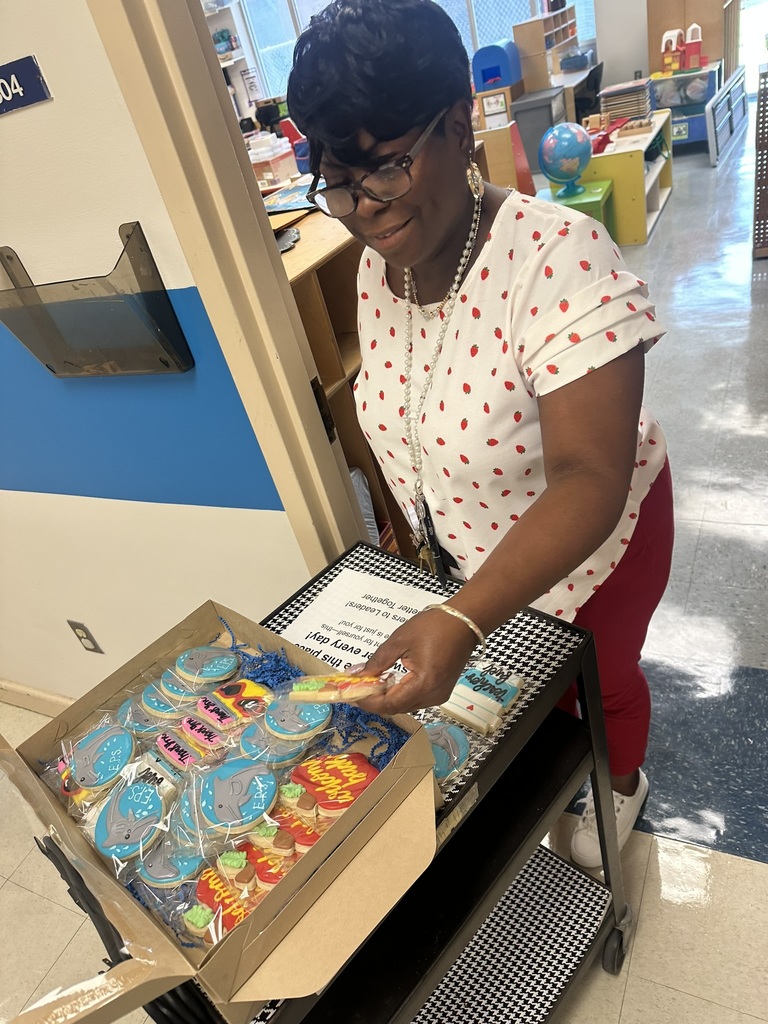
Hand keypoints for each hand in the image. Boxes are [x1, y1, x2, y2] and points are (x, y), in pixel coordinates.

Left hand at [354, 607, 475, 715]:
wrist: (464, 621)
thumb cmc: (434, 626)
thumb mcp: (399, 641)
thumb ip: (377, 661)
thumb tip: (358, 675)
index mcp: (423, 684)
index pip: (389, 704)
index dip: (368, 702)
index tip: (351, 694)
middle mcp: (433, 696)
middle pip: (397, 708)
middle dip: (375, 701)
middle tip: (356, 688)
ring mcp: (439, 695)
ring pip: (406, 705)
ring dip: (387, 698)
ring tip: (370, 683)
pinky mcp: (441, 691)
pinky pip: (416, 699)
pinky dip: (400, 693)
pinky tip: (389, 681)